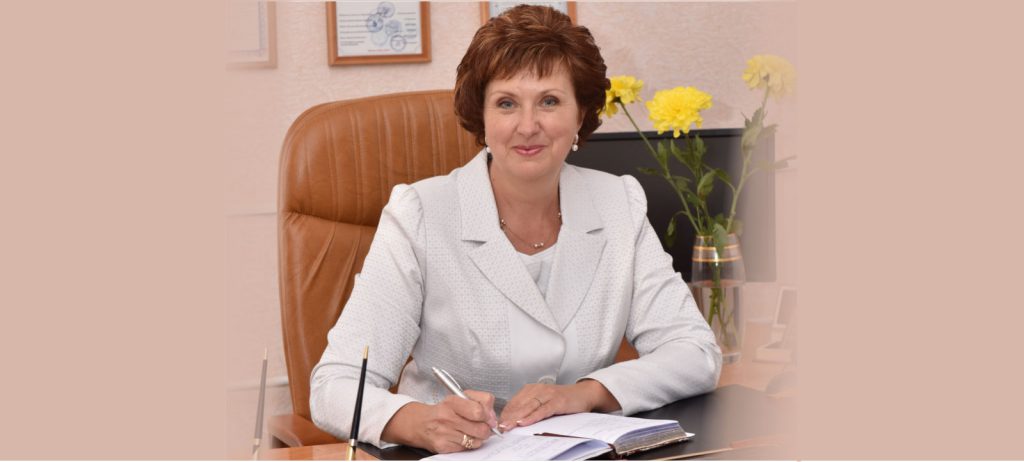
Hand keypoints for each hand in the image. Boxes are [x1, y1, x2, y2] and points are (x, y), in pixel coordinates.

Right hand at [383, 390, 497, 453]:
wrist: (420, 423)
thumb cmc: (443, 410)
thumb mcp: (459, 398)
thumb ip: (480, 401)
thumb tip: (493, 417)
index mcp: (452, 401)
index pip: (479, 410)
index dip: (489, 416)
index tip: (489, 418)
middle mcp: (447, 417)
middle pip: (481, 428)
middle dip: (486, 429)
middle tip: (483, 427)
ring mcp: (444, 433)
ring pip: (476, 440)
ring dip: (478, 438)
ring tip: (471, 432)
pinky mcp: (443, 446)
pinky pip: (467, 448)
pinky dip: (468, 444)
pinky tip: (462, 437)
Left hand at [497, 382, 595, 430]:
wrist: (584, 394)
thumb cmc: (563, 400)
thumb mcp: (544, 402)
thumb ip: (531, 409)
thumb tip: (515, 422)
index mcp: (532, 389)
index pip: (514, 402)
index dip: (505, 413)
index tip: (497, 423)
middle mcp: (538, 389)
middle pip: (519, 405)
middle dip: (508, 417)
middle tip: (499, 427)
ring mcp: (548, 395)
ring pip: (528, 407)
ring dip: (516, 418)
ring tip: (508, 426)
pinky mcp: (557, 401)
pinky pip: (542, 410)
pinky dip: (532, 417)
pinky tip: (524, 423)